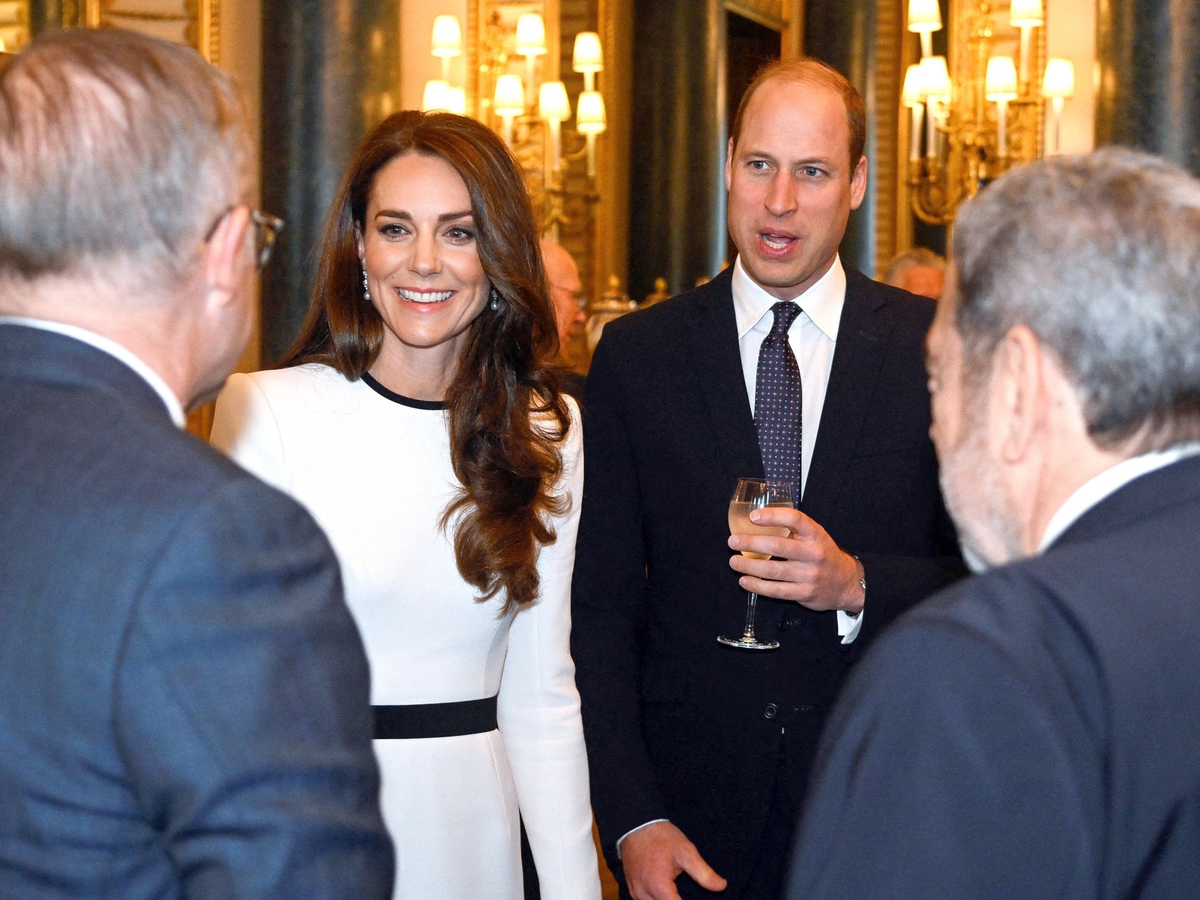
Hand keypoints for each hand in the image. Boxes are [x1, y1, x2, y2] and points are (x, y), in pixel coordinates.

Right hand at [620, 821, 726, 899]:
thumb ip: (704, 873)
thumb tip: (721, 887)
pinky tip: (668, 894)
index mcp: (659, 887)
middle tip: (689, 894)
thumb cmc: (661, 837)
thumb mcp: (686, 851)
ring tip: (678, 893)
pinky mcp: (633, 890)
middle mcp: (644, 894)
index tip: (699, 898)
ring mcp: (636, 893)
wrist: (636, 824)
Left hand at [727, 506, 864, 613]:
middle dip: (751, 543)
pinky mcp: (804, 593)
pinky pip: (776, 590)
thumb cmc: (823, 554)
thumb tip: (757, 520)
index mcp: (815, 534)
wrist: (847, 583)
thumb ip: (793, 529)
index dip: (772, 516)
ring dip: (748, 566)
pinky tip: (744, 580)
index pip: (795, 519)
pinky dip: (757, 586)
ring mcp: (809, 575)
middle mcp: (813, 553)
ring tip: (734, 562)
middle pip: (778, 546)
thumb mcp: (815, 536)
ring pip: (773, 570)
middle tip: (733, 541)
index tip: (753, 516)